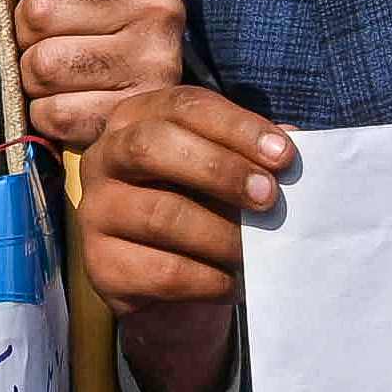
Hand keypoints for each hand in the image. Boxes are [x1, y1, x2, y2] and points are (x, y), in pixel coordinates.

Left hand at [0, 0, 185, 151]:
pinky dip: (46, 112)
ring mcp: (155, 61)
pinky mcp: (136, 112)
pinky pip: (56, 112)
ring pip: (44, 63)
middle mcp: (161, 5)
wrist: (142, 90)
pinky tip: (66, 100)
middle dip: (26, 27)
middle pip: (42, 8)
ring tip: (58, 69)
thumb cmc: (95, 18)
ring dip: (33, 73)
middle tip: (48, 36)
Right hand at [70, 82, 291, 391]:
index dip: (236, 127)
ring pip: (161, 215)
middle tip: (269, 197)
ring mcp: (95, 212)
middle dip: (219, 170)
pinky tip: (234, 284)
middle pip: (153, 147)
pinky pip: (163, 272)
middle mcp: (104, 158)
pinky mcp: (102, 266)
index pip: (183, 107)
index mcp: (136, 119)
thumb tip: (295, 142)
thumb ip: (254, 154)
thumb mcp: (226, 172)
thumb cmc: (202, 208)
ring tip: (258, 251)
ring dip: (222, 235)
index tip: (284, 156)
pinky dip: (210, 279)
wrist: (168, 282)